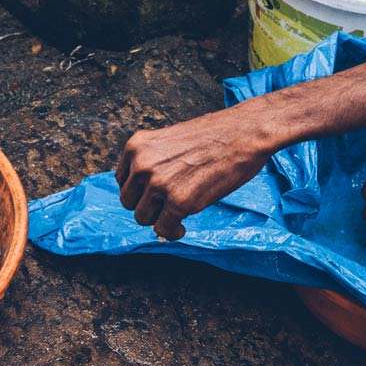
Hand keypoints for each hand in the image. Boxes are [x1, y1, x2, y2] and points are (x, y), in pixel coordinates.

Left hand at [116, 108, 275, 239]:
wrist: (243, 134)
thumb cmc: (214, 135)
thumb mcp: (170, 141)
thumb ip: (153, 161)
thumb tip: (147, 190)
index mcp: (137, 146)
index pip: (122, 180)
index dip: (138, 191)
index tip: (151, 195)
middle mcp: (142, 164)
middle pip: (128, 201)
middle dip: (146, 206)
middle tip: (164, 207)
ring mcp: (159, 184)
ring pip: (142, 217)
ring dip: (158, 220)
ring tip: (174, 216)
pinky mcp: (179, 202)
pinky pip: (164, 228)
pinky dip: (172, 232)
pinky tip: (181, 227)